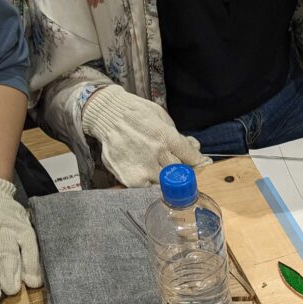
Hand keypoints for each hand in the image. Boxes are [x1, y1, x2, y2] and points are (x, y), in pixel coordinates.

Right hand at [81, 86, 210, 186]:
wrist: (106, 116)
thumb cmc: (136, 115)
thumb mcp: (161, 117)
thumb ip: (178, 136)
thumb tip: (195, 148)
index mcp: (166, 137)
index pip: (191, 157)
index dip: (196, 161)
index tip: (196, 162)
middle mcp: (157, 154)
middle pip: (180, 171)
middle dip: (181, 169)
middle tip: (175, 164)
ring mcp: (144, 169)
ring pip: (167, 183)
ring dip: (167, 179)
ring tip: (158, 167)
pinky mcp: (132, 180)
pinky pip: (150, 188)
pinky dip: (152, 183)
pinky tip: (148, 173)